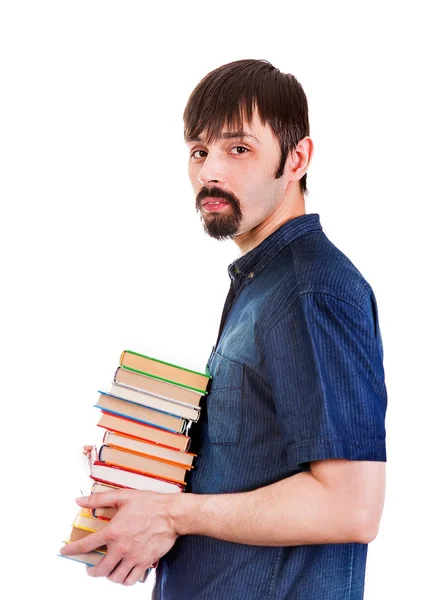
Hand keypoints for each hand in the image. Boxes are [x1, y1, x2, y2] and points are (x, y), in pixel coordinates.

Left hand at [59, 488, 179, 584]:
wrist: (172, 514)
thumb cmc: (149, 503)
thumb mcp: (123, 496)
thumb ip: (99, 499)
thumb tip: (79, 501)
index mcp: (113, 532)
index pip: (86, 545)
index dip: (72, 550)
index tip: (65, 552)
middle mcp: (121, 548)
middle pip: (100, 570)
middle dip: (92, 571)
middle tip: (90, 568)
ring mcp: (133, 557)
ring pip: (115, 578)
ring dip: (109, 576)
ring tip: (108, 570)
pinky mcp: (145, 563)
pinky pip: (131, 580)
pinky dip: (125, 580)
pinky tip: (124, 573)